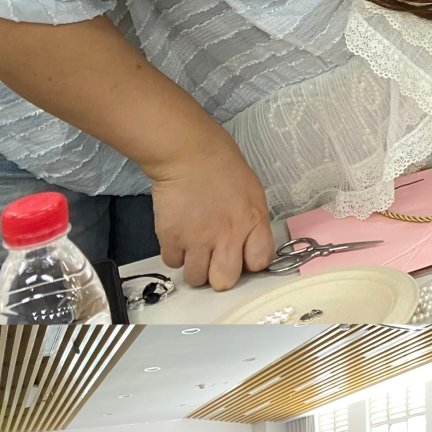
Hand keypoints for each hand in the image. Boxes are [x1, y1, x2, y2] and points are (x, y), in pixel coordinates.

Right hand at [147, 126, 275, 288]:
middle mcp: (227, 236)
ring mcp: (197, 239)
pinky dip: (175, 254)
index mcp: (252, 222)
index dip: (250, 262)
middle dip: (220, 274)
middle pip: (225, 281)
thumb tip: (249, 244)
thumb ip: (253, 222)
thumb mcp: (252, 192)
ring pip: (196, 278)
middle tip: (215, 260)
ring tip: (195, 248)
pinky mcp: (171, 237)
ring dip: (195, 267)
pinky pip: (173, 262)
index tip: (243, 256)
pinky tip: (180, 237)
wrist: (186, 151)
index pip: (259, 263)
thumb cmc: (220, 163)